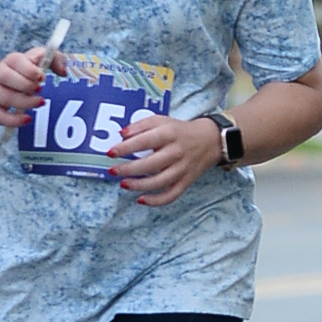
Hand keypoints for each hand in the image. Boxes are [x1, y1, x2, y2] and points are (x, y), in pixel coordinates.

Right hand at [0, 46, 68, 127]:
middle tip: (40, 89)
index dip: (29, 69)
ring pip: (4, 97)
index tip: (42, 77)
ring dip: (23, 102)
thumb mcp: (35, 62)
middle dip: (25, 84)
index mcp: (11, 60)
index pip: (16, 60)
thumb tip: (63, 71)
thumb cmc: (18, 73)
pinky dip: (12, 120)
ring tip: (40, 103)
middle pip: (6, 77)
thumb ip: (53, 59)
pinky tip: (27, 119)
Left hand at [106, 113, 220, 206]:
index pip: (145, 141)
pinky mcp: (186, 181)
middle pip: (151, 164)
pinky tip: (141, 199)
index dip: (126, 147)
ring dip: (139, 185)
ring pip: (160, 182)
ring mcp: (183, 169)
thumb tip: (122, 134)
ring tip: (123, 184)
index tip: (111, 152)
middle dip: (129, 169)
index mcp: (169, 134)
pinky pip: (171, 195)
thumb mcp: (162, 120)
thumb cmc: (179, 130)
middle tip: (113, 171)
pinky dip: (156, 201)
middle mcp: (177, 152)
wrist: (210, 140)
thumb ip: (141, 125)